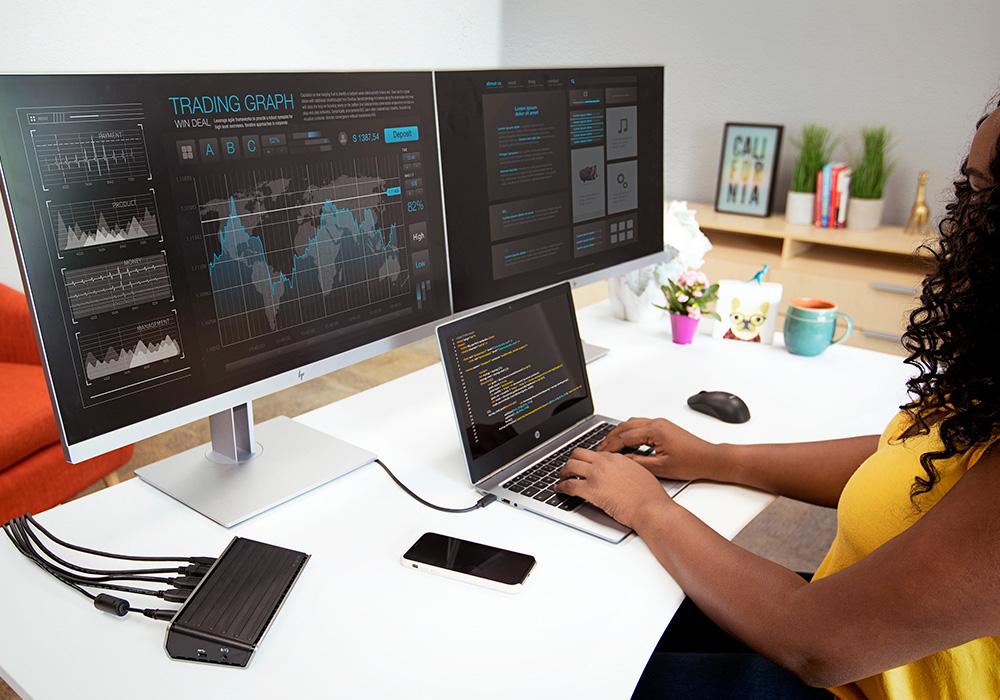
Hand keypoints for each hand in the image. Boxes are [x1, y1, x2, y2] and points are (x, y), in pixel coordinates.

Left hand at [555, 448, 671, 528]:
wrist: (650, 508)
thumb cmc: (650, 496)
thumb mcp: (640, 473)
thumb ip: (626, 469)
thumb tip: (620, 474)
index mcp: (616, 458)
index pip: (595, 453)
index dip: (587, 459)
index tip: (585, 465)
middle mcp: (604, 463)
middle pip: (578, 454)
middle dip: (571, 460)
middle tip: (569, 468)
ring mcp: (596, 475)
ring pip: (570, 466)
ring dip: (563, 472)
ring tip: (562, 478)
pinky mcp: (591, 490)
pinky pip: (569, 485)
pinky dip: (561, 487)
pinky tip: (559, 490)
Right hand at [597, 417, 714, 481]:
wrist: (709, 459)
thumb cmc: (691, 463)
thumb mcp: (661, 468)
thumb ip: (638, 462)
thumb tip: (622, 461)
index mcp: (655, 431)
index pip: (624, 437)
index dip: (610, 446)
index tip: (601, 454)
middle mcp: (656, 423)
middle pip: (625, 426)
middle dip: (610, 438)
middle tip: (600, 449)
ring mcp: (660, 423)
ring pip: (632, 424)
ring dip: (619, 433)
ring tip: (609, 446)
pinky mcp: (663, 427)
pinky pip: (640, 425)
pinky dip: (629, 432)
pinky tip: (625, 442)